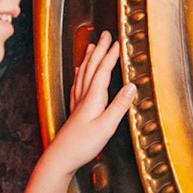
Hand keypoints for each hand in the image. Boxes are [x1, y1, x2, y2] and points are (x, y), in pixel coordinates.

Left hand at [45, 31, 135, 175]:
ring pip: (83, 73)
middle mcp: (84, 97)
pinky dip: (80, 73)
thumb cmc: (82, 145)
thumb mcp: (107, 126)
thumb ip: (120, 105)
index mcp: (93, 98)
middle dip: (100, 49)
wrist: (60, 158)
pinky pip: (78, 84)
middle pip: (92, 67)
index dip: (111, 55)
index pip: (103, 71)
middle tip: (106, 34)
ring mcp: (78, 103)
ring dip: (89, 58)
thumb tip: (131, 87)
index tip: (118, 42)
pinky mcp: (75, 110)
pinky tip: (80, 71)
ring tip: (93, 45)